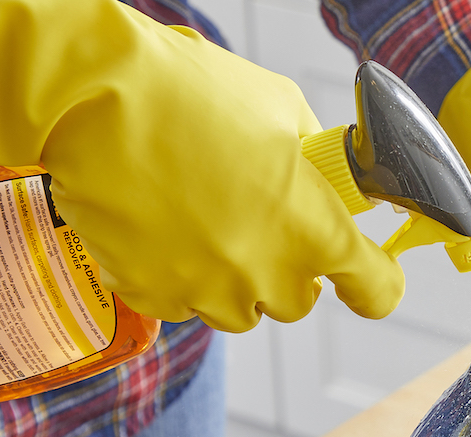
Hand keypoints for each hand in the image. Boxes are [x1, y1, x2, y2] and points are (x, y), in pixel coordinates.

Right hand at [0, 0, 402, 331]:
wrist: (95, 97)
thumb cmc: (194, 94)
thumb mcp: (283, 111)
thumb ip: (317, 163)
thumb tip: (327, 182)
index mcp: (317, 231)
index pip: (375, 289)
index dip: (374, 283)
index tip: (366, 278)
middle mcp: (269, 274)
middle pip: (296, 302)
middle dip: (286, 270)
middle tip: (260, 224)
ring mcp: (208, 291)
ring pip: (238, 309)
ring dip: (231, 279)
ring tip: (203, 222)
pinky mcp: (154, 295)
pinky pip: (180, 303)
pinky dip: (176, 277)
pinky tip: (162, 229)